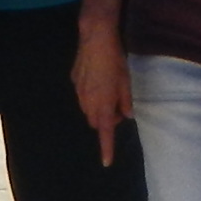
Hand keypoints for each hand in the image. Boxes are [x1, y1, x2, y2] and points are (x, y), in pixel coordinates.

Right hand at [72, 22, 131, 163]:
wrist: (95, 38)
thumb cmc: (115, 60)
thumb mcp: (126, 82)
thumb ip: (125, 101)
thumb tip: (126, 115)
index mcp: (104, 104)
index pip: (106, 133)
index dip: (106, 148)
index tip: (106, 162)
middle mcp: (88, 102)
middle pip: (97, 122)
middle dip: (107, 120)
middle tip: (120, 106)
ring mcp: (79, 92)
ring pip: (89, 110)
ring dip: (99, 108)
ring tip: (109, 90)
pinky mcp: (74, 82)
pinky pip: (83, 96)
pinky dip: (91, 95)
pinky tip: (97, 78)